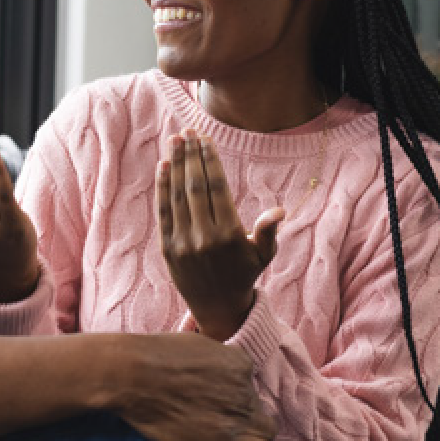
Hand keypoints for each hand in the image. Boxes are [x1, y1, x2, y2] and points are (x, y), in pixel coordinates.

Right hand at [109, 332, 275, 440]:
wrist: (132, 375)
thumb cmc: (148, 358)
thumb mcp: (189, 343)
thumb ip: (206, 358)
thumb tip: (202, 366)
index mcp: (238, 362)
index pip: (249, 386)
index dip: (234, 400)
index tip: (217, 408)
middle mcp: (245, 387)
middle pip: (259, 411)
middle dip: (244, 420)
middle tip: (217, 428)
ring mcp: (239, 413)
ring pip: (265, 433)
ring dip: (249, 440)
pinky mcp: (230, 439)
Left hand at [156, 132, 283, 340]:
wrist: (217, 308)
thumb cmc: (244, 275)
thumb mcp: (263, 255)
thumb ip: (268, 231)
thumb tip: (277, 211)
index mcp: (230, 234)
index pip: (216, 187)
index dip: (209, 160)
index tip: (205, 139)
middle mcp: (204, 237)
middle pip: (195, 186)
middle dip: (190, 156)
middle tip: (187, 132)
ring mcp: (183, 243)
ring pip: (177, 196)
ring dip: (174, 165)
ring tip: (174, 141)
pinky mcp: (168, 249)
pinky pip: (164, 213)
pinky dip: (162, 188)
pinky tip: (163, 167)